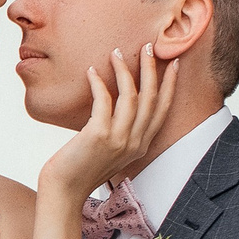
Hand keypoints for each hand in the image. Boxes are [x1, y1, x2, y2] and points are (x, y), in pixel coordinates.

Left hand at [36, 40, 177, 202]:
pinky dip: (98, 83)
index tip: (174, 63)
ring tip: (116, 53)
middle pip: (152, 97)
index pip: (163, 110)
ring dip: (125, 70)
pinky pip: (104, 100)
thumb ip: (120, 132)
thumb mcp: (109, 151)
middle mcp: (135, 143)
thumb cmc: (81, 168)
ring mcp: (119, 140)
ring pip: (132, 95)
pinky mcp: (99, 135)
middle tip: (148, 47)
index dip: (170, 85)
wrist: (63, 191)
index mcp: (141, 146)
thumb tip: (116, 103)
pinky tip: (91, 71)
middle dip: (152, 68)